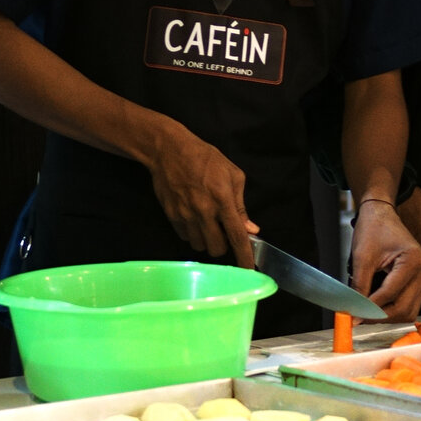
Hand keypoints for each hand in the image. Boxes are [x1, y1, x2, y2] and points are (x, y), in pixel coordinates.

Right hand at [144, 118, 258, 266]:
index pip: (236, 236)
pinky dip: (192, 234)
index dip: (244, 256)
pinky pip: (185, 237)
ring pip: (199, 246)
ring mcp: (185, 216)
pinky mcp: (171, 216)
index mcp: (223, 200)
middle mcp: (204, 212)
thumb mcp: (232, 174)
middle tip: (223, 233)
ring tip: (207, 224)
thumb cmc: (205, 158)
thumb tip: (251, 229)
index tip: (249, 270)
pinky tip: (193, 219)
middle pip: (216, 248)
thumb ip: (241, 205)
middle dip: (223, 246)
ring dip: (207, 241)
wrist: (169, 150)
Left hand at [350, 200, 420, 321]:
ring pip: (409, 311)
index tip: (354, 315)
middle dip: (380, 316)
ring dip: (388, 315)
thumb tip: (354, 312)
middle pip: (404, 308)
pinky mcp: (420, 281)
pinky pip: (410, 303)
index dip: (370, 308)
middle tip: (359, 317)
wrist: (381, 213)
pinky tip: (378, 305)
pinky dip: (394, 308)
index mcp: (413, 260)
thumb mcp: (362, 257)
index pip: (390, 294)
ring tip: (367, 312)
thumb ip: (359, 287)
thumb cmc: (373, 228)